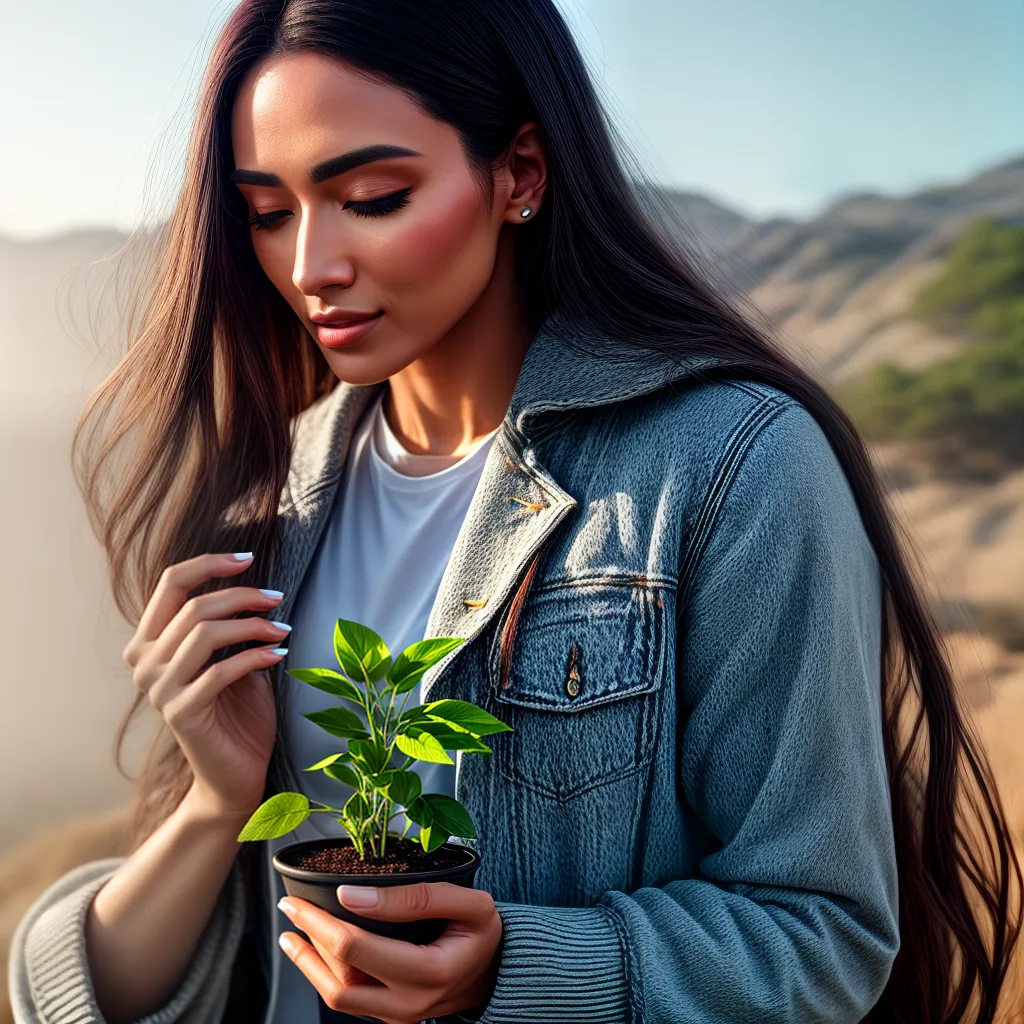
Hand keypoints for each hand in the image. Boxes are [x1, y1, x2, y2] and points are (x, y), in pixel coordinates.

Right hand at [122, 551, 290, 816]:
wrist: (235, 774)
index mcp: (150, 641)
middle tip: (278, 599)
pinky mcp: (180, 713)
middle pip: (195, 606)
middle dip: (243, 596)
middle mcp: (144, 662)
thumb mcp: (231, 656)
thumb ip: (228, 624)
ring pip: (204, 634)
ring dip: (252, 625)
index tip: (247, 559)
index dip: (209, 563)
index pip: (170, 583)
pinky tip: (280, 655)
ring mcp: (158, 689)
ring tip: (283, 631)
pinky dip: (256, 657)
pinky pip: (221, 671)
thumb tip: (257, 585)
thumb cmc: (237, 712)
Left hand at [276, 881, 502, 1023]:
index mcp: (429, 973)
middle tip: (290, 905)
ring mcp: (397, 1015)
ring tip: (291, 932)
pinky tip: (314, 950)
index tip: (311, 894)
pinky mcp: (389, 1015)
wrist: (498, 971)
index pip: (359, 950)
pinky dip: (324, 974)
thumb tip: (353, 895)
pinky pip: (348, 999)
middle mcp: (408, 1004)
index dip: (327, 922)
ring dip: (308, 964)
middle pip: (340, 978)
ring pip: (337, 997)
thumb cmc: (484, 933)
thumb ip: (416, 896)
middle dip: (308, 938)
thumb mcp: (469, 903)